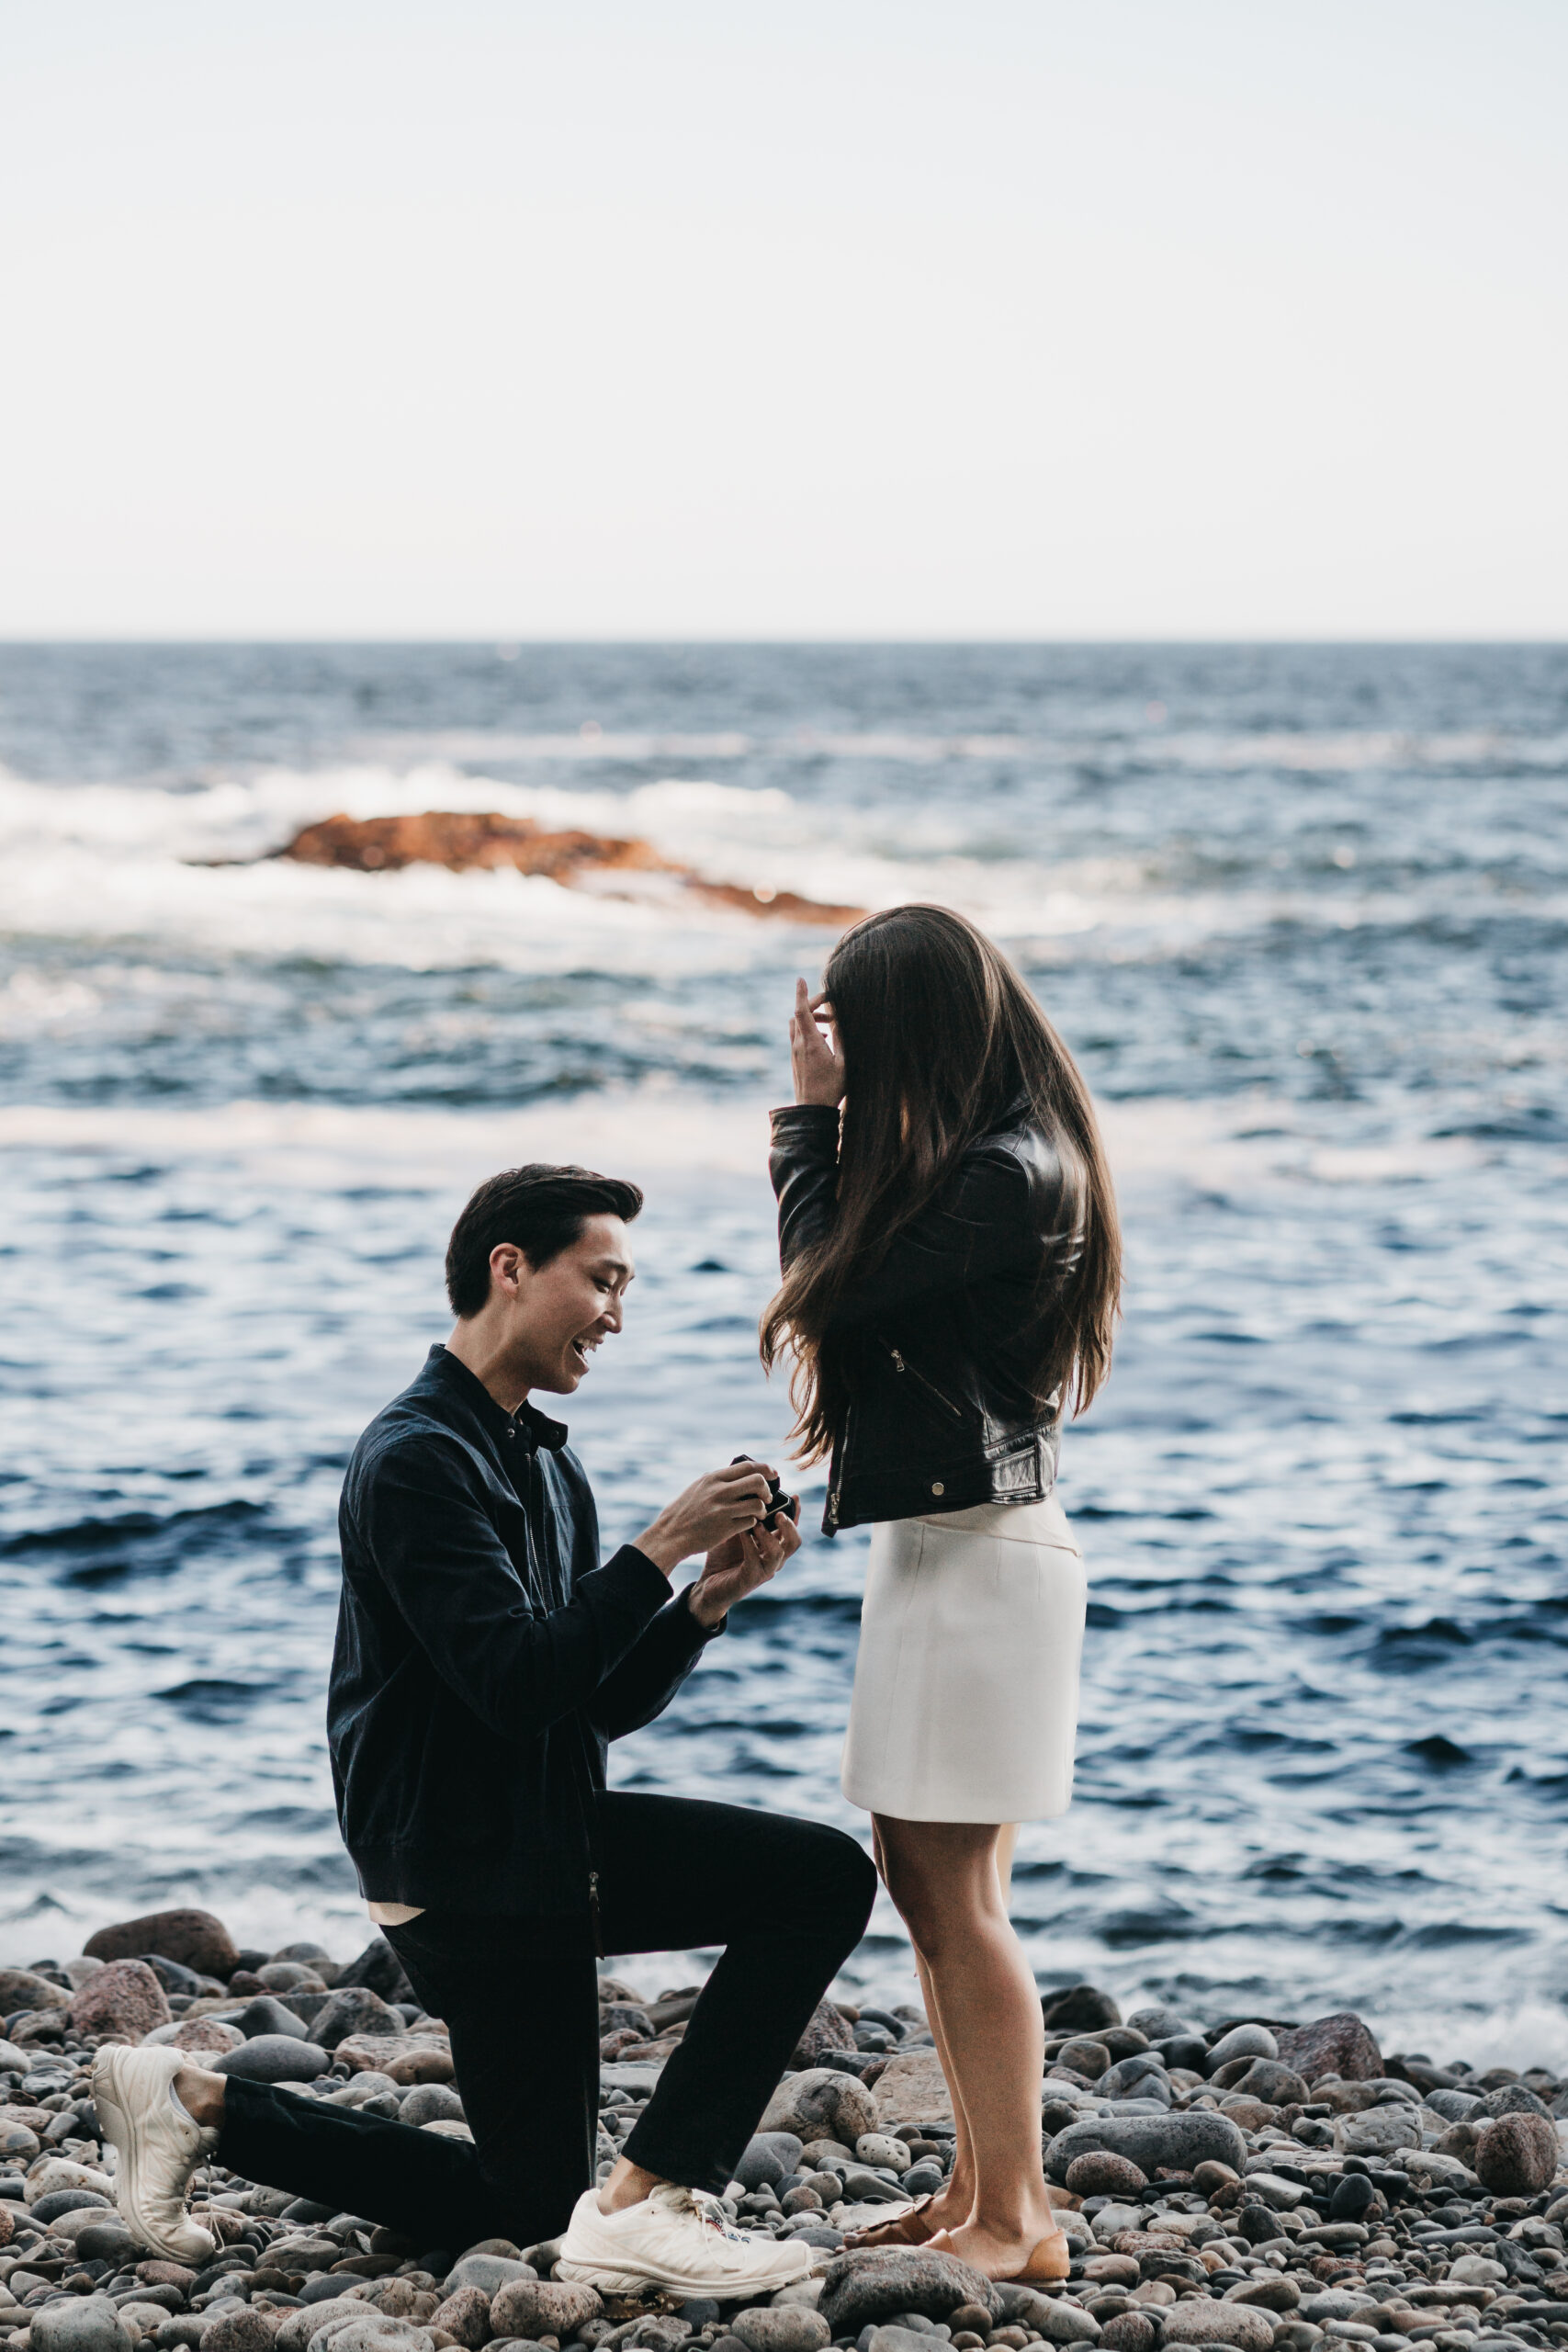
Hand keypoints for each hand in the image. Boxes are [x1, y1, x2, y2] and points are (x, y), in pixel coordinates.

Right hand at [633, 1460, 776, 1573]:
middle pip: (758, 1481)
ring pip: (758, 1503)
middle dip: (767, 1489)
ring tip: (759, 1514)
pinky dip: (753, 1523)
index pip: (748, 1466)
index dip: (766, 1468)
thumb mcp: (697, 1487)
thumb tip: (738, 1472)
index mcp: (713, 1478)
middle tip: (766, 1497)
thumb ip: (717, 1480)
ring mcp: (723, 1509)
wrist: (670, 1535)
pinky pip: (751, 1521)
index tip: (774, 1474)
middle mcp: (719, 1491)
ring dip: (762, 1509)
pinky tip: (748, 1524)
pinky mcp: (725, 1528)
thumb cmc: (683, 1512)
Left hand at [688, 1500, 801, 1626]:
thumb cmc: (722, 1554)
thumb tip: (746, 1486)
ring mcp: (764, 1570)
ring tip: (757, 1524)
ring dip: (769, 1536)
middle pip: (794, 1542)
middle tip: (778, 1512)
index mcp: (772, 1544)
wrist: (708, 1583)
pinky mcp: (750, 1579)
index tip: (794, 1496)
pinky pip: (756, 1562)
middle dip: (790, 1525)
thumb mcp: (734, 1529)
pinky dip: (750, 1546)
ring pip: (780, 1554)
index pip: (792, 1528)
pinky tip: (741, 1534)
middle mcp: (773, 1558)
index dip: (796, 1512)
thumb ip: (744, 1513)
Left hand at [790, 976, 844, 1106]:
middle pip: (799, 1014)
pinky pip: (798, 1035)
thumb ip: (841, 1039)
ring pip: (797, 1024)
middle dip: (813, 1004)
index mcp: (810, 1043)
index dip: (802, 994)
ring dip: (812, 1017)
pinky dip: (809, 1028)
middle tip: (831, 1002)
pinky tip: (825, 1038)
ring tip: (832, 1023)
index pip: (802, 1011)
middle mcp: (798, 1045)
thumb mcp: (844, 1063)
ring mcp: (794, 1052)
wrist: (812, 1110)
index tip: (801, 979)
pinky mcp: (795, 1058)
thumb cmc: (831, 1088)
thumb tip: (838, 1020)